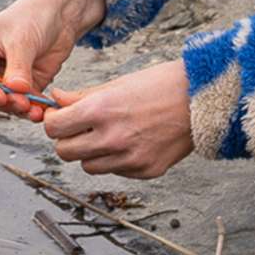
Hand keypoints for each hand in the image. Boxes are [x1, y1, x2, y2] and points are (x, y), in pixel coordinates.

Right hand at [0, 0, 105, 122]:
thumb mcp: (22, 40)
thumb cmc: (33, 16)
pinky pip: (20, 105)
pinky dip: (30, 110)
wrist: (60, 17)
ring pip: (0, 103)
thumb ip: (17, 67)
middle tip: (19, 102)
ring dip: (16, 108)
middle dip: (0, 101)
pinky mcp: (20, 88)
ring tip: (32, 107)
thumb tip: (15, 89)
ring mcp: (1, 78)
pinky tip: (39, 110)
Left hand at [42, 59, 193, 177]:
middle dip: (66, 140)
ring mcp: (130, 158)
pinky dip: (115, 160)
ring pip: (88, 166)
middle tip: (77, 128)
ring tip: (106, 135)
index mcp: (101, 110)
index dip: (53, 122)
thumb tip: (56, 99)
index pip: (54, 128)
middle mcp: (113, 138)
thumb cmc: (160, 85)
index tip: (58, 118)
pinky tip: (130, 141)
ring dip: (90, 153)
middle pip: (64, 152)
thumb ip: (81, 96)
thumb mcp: (116, 83)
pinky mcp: (146, 171)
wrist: (201, 99)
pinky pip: (115, 171)